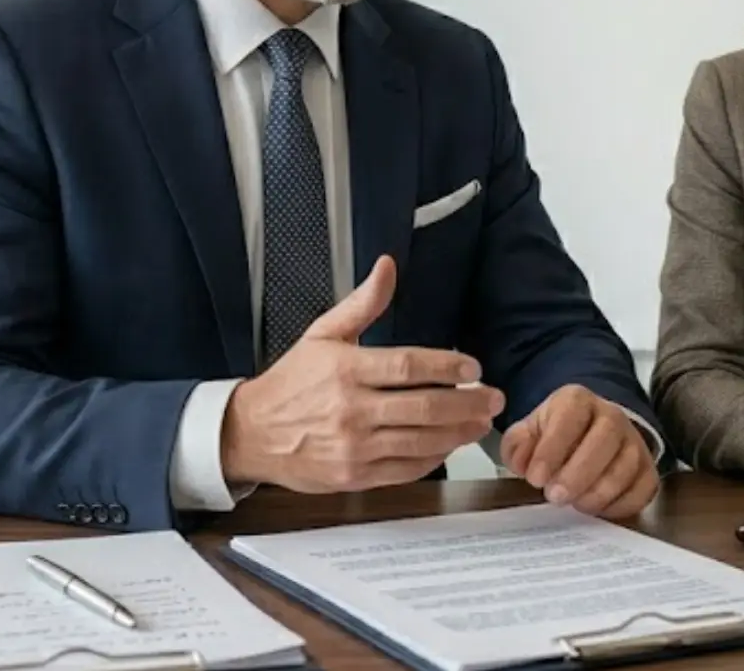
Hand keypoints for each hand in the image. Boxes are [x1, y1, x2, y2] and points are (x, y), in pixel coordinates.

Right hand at [220, 255, 505, 492]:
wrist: (250, 434)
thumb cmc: (291, 383)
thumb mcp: (322, 334)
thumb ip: (362, 304)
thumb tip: (387, 267)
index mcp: (346, 370)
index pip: (409, 366)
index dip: (448, 366)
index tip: (474, 367)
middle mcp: (352, 410)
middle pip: (424, 407)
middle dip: (468, 403)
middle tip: (494, 398)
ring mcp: (354, 447)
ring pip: (421, 441)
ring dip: (459, 433)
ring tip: (481, 423)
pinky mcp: (354, 476)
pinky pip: (405, 470)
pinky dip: (434, 459)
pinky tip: (449, 446)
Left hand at [501, 384, 658, 519]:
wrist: (587, 435)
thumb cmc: (554, 436)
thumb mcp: (528, 433)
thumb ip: (518, 445)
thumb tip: (522, 461)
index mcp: (577, 401)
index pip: (570, 416)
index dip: (552, 449)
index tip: (535, 478)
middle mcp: (611, 415)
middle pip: (605, 437)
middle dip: (579, 472)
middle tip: (556, 497)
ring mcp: (634, 441)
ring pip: (628, 463)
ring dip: (600, 490)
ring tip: (576, 505)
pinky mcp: (647, 468)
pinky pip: (644, 487)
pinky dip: (622, 504)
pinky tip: (599, 510)